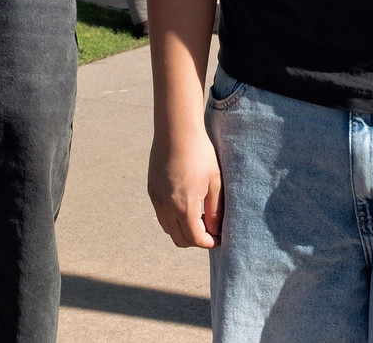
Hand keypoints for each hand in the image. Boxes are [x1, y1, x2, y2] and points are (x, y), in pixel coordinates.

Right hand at [149, 127, 223, 248]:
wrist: (176, 130)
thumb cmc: (200, 153)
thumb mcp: (214, 181)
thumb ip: (215, 210)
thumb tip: (216, 231)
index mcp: (184, 206)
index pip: (195, 239)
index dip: (210, 242)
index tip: (221, 238)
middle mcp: (166, 207)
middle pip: (180, 239)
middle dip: (196, 239)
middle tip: (211, 228)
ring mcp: (156, 200)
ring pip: (169, 228)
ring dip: (184, 229)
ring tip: (200, 216)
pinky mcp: (152, 191)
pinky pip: (161, 215)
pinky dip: (174, 218)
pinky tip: (187, 204)